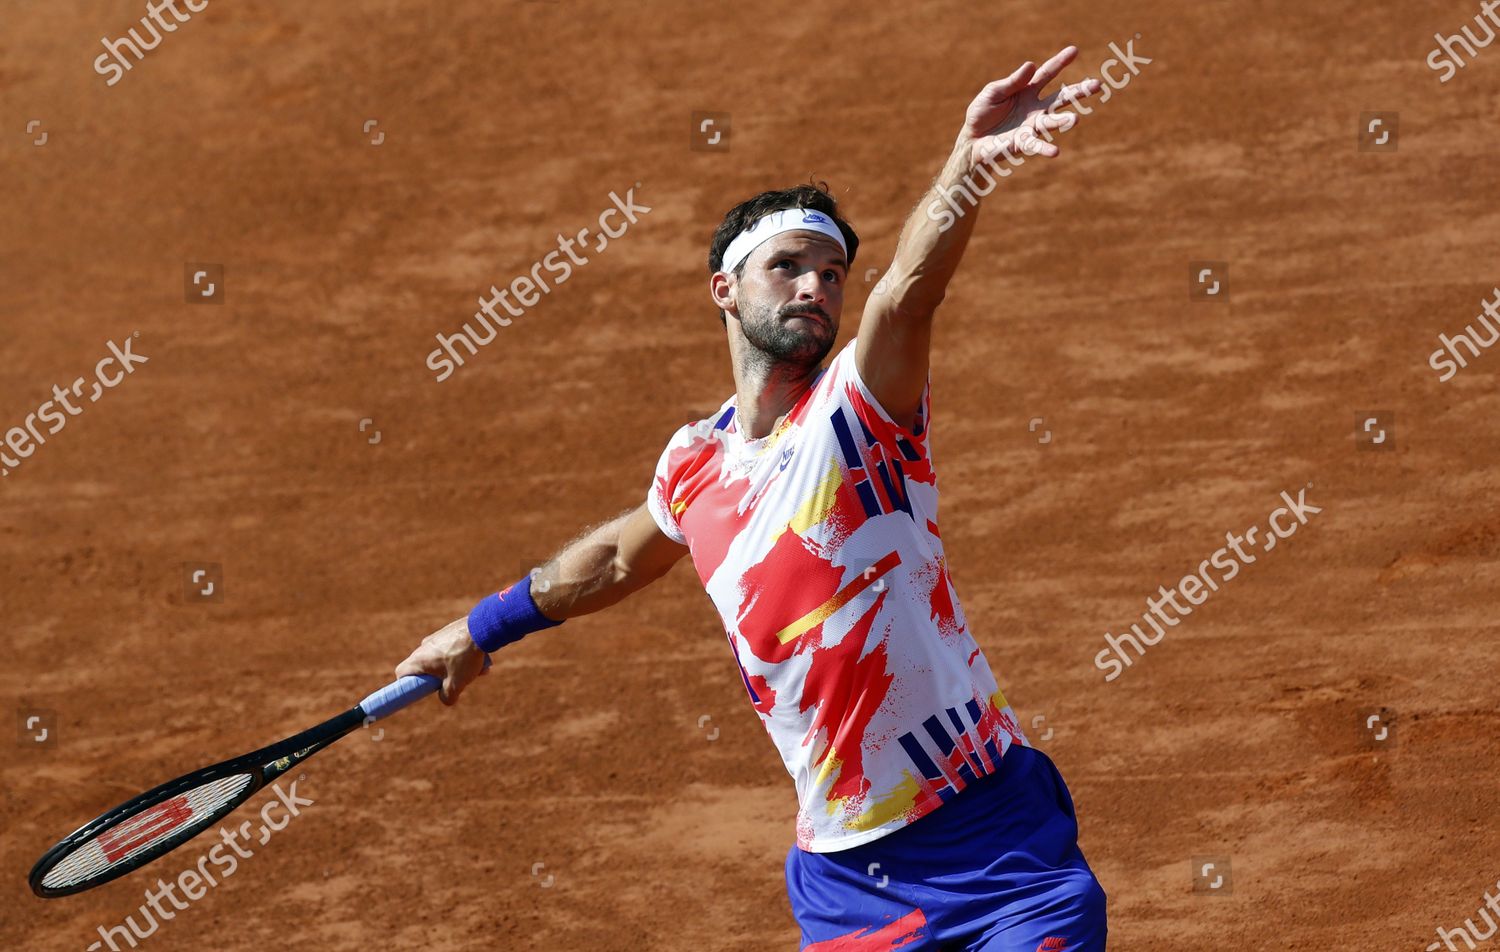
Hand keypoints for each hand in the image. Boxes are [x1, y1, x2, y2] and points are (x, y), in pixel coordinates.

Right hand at [394, 617, 490, 705]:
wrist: (482, 629)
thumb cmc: (465, 657)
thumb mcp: (456, 684)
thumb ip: (447, 697)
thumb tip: (445, 699)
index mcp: (419, 658)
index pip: (401, 673)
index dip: (406, 685)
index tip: (419, 691)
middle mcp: (424, 646)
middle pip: (425, 668)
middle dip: (439, 679)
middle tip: (453, 683)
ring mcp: (437, 637)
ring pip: (442, 659)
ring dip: (456, 669)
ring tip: (476, 672)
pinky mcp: (450, 631)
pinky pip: (452, 649)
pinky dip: (463, 657)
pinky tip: (481, 661)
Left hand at [958, 46, 1102, 168]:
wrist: (972, 140)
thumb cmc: (982, 113)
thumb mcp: (993, 92)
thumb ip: (1012, 81)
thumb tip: (1031, 65)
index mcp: (1028, 90)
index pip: (1047, 73)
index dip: (1060, 62)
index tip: (1074, 50)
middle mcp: (1035, 108)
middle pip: (1060, 98)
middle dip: (1079, 91)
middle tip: (1098, 85)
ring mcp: (1032, 126)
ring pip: (1052, 122)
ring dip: (1063, 121)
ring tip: (1075, 120)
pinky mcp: (1023, 143)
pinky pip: (1036, 144)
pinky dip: (1045, 148)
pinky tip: (1055, 152)